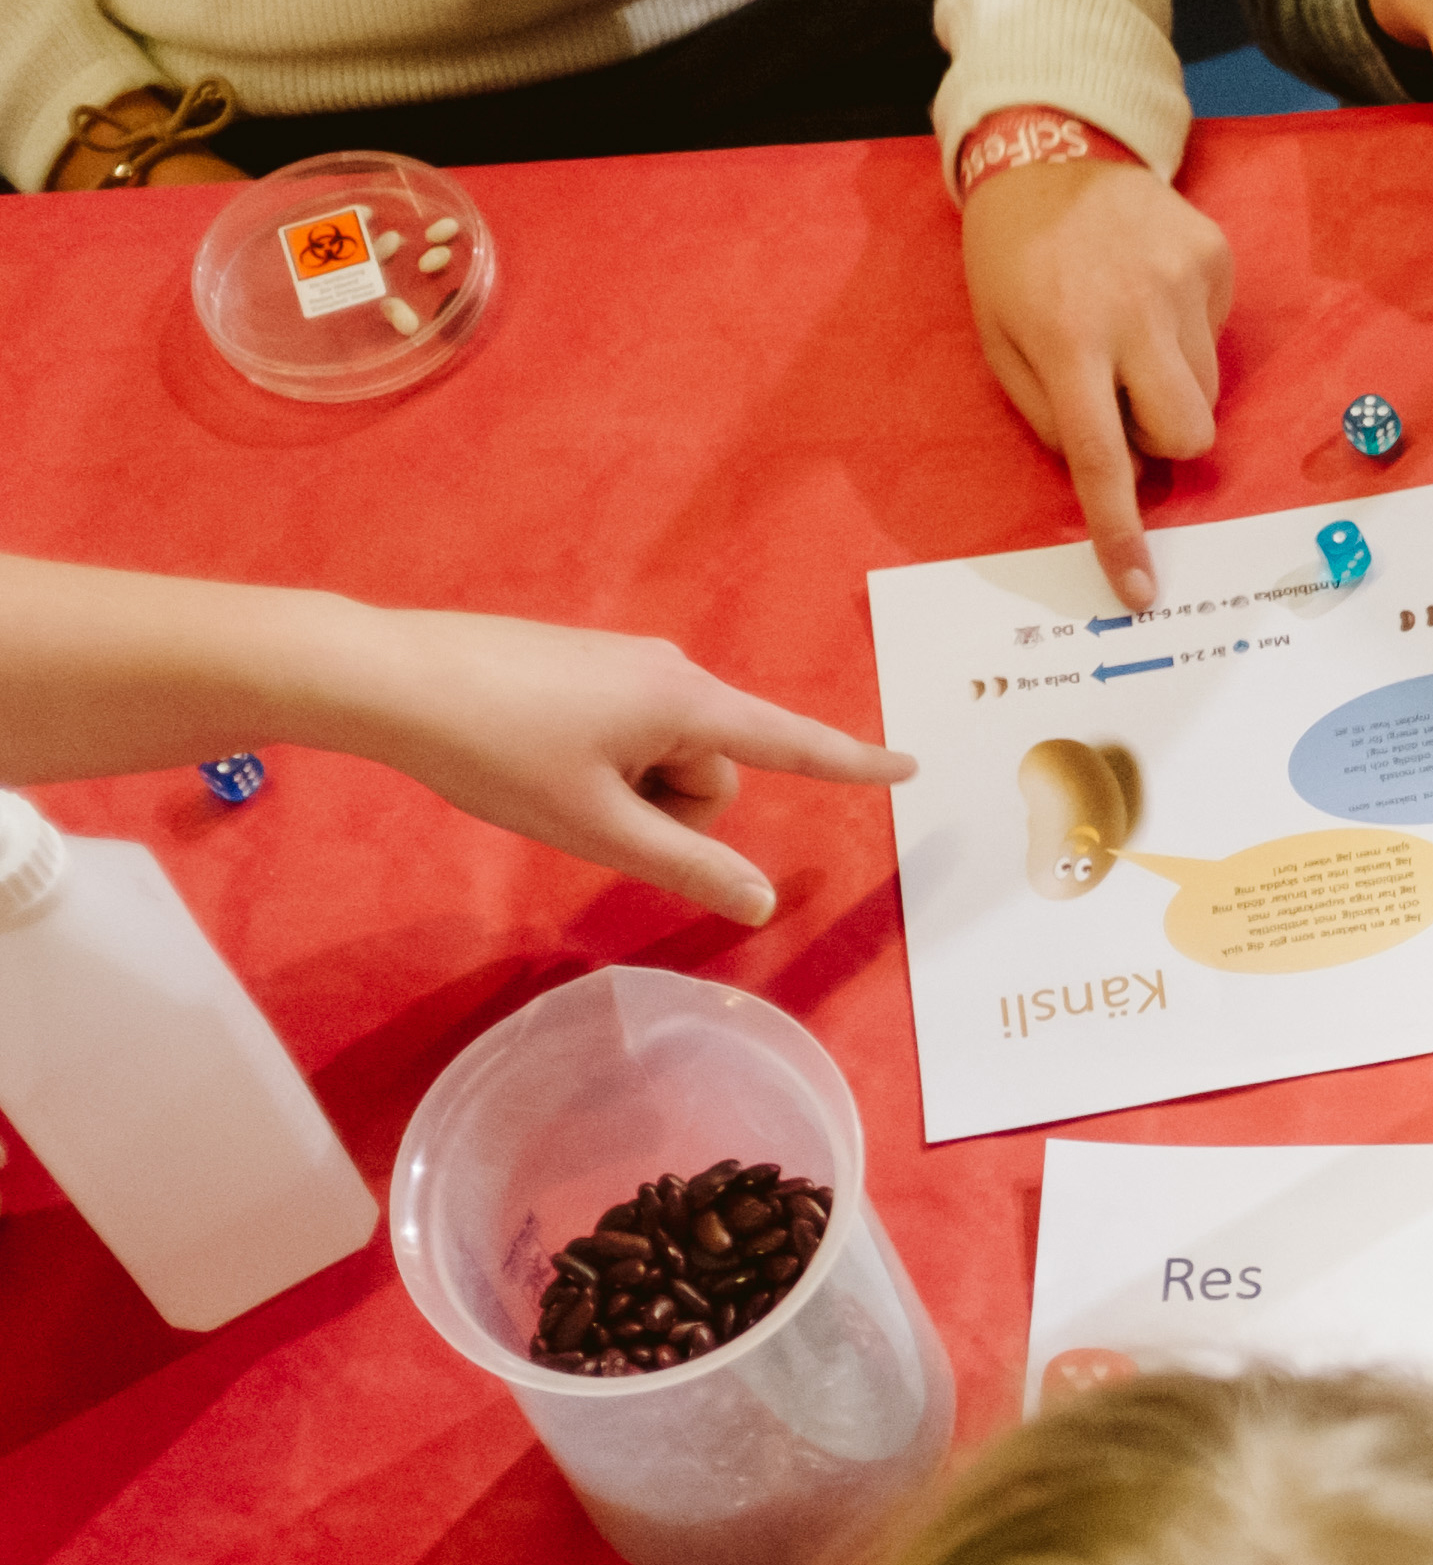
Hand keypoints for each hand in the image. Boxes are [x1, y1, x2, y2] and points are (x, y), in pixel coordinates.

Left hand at [312, 604, 911, 922]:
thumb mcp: (597, 827)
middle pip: (715, 769)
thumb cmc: (496, 752)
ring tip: (554, 788)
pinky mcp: (585, 664)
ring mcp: (625, 663)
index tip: (911, 766)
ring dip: (632, 792)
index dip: (853, 764)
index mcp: (687, 704)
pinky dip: (604, 765)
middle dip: (674, 810)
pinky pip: (630, 731)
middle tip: (594, 818)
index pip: (792, 745)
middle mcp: (671, 670)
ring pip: (667, 755)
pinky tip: (537, 761)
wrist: (388, 677)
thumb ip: (688, 866)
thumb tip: (760, 902)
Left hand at [961, 156, 1237, 613]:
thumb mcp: (999, 340)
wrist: (1054, 150)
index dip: (1120, 530)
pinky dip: (1187, 339)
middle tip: (1124, 404)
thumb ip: (1050, 416)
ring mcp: (1185, 283)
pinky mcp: (1216, 260)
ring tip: (1132, 335)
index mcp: (1068, 340)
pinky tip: (1152, 299)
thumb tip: (1114, 473)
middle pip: (1187, 436)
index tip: (1138, 589)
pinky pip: (1218, 341)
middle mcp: (1135, 314)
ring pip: (1207, 393)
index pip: (1103, 458)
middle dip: (1162, 441)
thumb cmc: (1014, 258)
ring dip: (1170, 387)